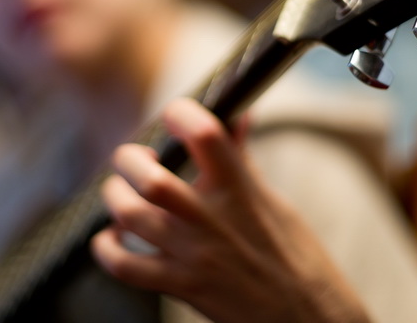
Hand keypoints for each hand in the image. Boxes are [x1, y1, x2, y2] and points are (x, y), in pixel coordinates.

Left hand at [90, 98, 370, 322]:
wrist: (309, 319)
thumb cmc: (297, 259)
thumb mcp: (274, 202)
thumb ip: (242, 159)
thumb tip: (238, 117)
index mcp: (240, 189)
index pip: (205, 133)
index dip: (181, 113)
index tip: (174, 114)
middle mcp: (213, 218)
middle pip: (150, 177)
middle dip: (129, 160)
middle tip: (133, 158)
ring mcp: (194, 254)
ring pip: (130, 215)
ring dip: (115, 198)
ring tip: (119, 192)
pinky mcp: (183, 287)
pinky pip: (126, 267)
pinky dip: (107, 249)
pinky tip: (111, 239)